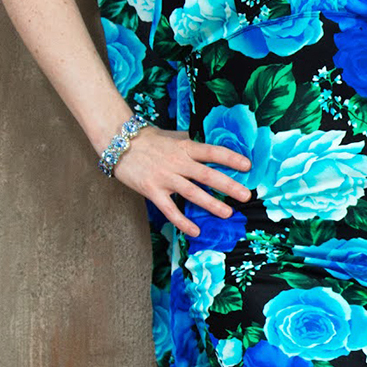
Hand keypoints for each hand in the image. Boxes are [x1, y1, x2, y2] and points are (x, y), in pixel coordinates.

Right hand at [111, 127, 251, 237]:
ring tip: (227, 213)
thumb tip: (209, 143)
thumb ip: (190, 141)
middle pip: (207, 175)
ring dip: (211, 204)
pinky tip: (195, 231)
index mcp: (184, 146)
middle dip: (228, 185)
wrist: (118, 142)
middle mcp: (177, 162)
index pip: (212, 152)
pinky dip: (182, 221)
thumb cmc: (148, 139)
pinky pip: (170, 209)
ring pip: (192, 193)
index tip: (248, 166)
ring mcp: (165, 177)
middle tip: (246, 195)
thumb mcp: (172, 135)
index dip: (231, 158)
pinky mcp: (152, 190)